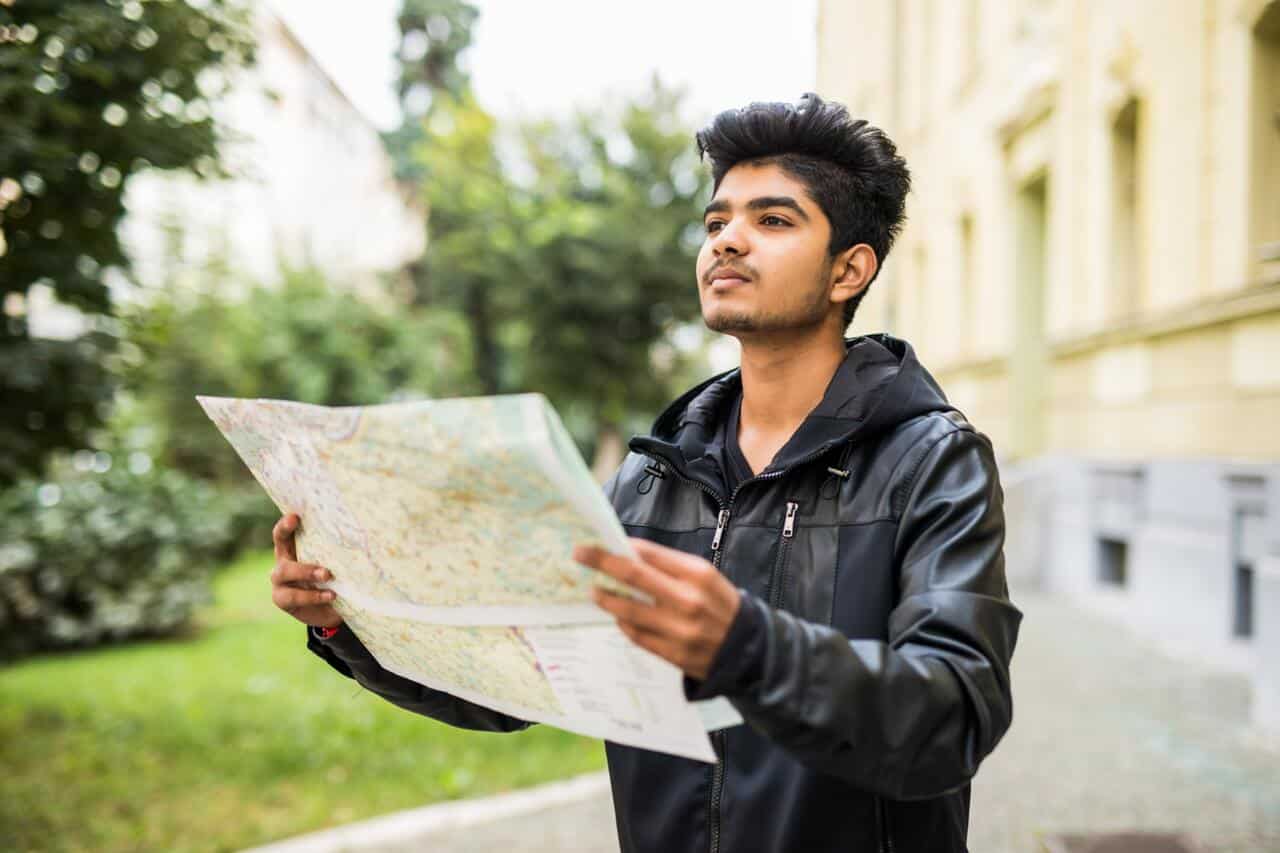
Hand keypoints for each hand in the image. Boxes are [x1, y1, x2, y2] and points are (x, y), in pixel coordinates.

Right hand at [270, 513, 341, 628]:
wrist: (329, 608)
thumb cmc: (334, 577)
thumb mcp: (335, 562)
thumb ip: (339, 550)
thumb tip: (364, 535)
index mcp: (293, 547)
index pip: (283, 532)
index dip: (285, 524)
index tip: (295, 517)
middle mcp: (283, 560)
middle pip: (280, 548)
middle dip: (297, 547)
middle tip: (324, 566)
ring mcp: (280, 581)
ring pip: (284, 572)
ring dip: (307, 572)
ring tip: (328, 576)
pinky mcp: (281, 599)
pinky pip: (293, 596)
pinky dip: (313, 596)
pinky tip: (331, 595)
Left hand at [574, 538, 740, 680]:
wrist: (748, 648)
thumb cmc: (721, 605)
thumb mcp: (705, 576)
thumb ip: (670, 566)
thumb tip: (630, 554)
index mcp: (697, 574)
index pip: (649, 554)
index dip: (621, 546)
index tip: (599, 540)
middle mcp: (687, 600)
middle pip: (633, 575)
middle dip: (602, 562)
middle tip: (580, 554)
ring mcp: (678, 629)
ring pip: (628, 609)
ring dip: (606, 597)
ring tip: (595, 590)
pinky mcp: (672, 653)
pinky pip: (636, 635)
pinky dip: (623, 622)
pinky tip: (619, 615)